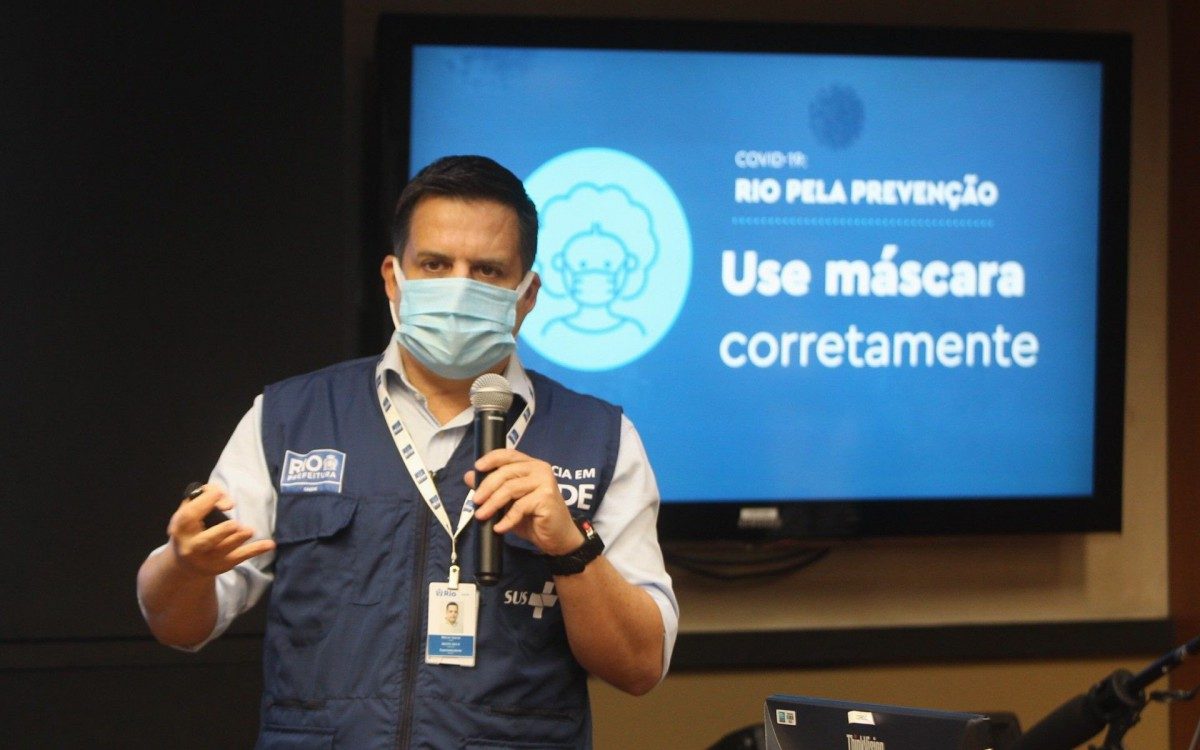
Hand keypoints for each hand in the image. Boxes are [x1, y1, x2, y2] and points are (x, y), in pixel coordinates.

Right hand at [166, 484, 274, 577]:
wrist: (185, 564)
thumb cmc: (191, 530)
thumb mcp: (189, 512)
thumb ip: (204, 499)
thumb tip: (227, 502)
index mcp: (181, 529)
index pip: (191, 516)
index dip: (205, 502)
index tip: (218, 493)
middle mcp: (192, 546)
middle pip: (206, 541)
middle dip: (221, 532)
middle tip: (234, 524)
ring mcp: (208, 558)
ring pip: (224, 550)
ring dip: (237, 540)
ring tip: (249, 530)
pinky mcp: (224, 565)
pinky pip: (241, 557)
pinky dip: (256, 550)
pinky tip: (270, 544)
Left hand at [467, 449, 583, 555]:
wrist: (557, 537)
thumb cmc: (533, 518)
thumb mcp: (508, 502)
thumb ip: (493, 488)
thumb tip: (469, 476)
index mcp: (531, 465)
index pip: (509, 454)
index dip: (491, 458)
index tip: (477, 467)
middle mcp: (540, 469)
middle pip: (506, 472)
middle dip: (487, 487)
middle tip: (475, 501)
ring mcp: (545, 482)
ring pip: (510, 488)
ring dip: (492, 504)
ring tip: (481, 516)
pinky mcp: (546, 497)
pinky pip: (519, 506)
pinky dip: (506, 519)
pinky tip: (499, 528)